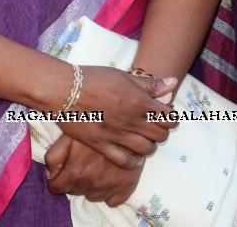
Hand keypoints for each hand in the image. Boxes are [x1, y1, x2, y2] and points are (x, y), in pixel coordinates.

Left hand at [44, 134, 142, 205]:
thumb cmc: (95, 127)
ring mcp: (110, 189)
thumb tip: (50, 174)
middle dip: (73, 181)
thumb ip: (54, 156)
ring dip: (89, 186)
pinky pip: (110, 201)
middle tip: (80, 163)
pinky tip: (107, 175)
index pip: (57, 189)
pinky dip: (107, 191)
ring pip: (91, 196)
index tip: (61, 171)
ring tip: (94, 167)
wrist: (128, 126)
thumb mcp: (68, 136)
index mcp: (76, 172)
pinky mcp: (126, 190)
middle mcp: (93, 184)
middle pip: (74, 192)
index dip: (55, 180)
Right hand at [56, 65, 176, 169]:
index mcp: (139, 102)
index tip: (163, 113)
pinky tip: (133, 154)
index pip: (169, 117)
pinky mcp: (103, 145)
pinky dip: (134, 161)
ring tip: (142, 138)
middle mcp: (132, 121)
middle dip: (161, 130)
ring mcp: (118, 135)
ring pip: (147, 149)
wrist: (63, 90)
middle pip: (161, 135)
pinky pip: (125, 161)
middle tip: (152, 124)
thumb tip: (173, 83)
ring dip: (149, 144)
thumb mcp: (123, 75)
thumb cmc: (92, 79)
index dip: (170, 116)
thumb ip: (149, 84)